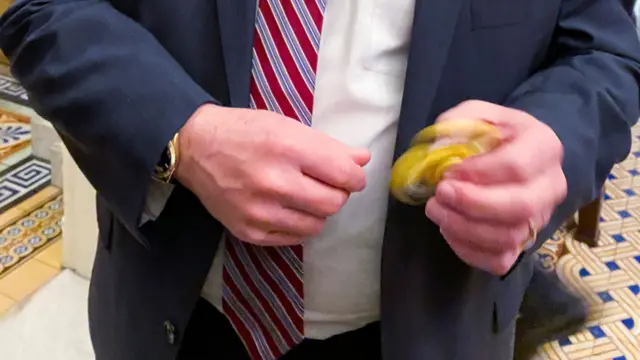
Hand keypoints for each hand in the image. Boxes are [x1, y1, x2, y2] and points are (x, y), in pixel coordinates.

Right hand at [175, 104, 370, 245]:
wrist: (195, 148)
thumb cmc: (245, 131)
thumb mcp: (287, 127)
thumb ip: (328, 146)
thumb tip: (363, 160)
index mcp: (288, 149)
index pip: (344, 175)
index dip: (355, 177)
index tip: (350, 176)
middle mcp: (275, 183)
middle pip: (334, 203)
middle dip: (338, 194)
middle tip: (326, 184)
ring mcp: (260, 211)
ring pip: (317, 225)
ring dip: (318, 212)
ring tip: (305, 197)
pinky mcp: (249, 231)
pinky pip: (294, 239)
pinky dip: (298, 225)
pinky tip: (287, 209)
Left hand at [425, 100, 566, 274]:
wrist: (521, 155)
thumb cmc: (497, 135)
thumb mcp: (480, 114)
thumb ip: (459, 122)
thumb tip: (438, 145)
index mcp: (545, 147)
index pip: (517, 166)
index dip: (478, 172)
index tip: (448, 171)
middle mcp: (551, 187)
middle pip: (519, 207)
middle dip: (472, 204)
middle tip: (440, 193)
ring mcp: (540, 219)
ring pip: (508, 238)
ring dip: (464, 228)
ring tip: (436, 210)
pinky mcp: (524, 244)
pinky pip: (499, 260)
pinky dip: (468, 251)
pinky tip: (448, 230)